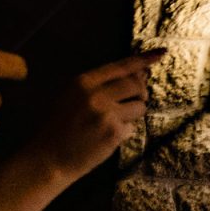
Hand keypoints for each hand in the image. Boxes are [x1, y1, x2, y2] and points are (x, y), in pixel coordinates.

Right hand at [30, 52, 159, 177]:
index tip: (161, 53)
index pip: (120, 66)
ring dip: (134, 114)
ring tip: (114, 122)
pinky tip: (107, 138)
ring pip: (140, 107)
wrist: (48, 157)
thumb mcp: (70, 96)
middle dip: (140, 93)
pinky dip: (125, 132)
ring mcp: (107, 114)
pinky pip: (133, 128)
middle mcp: (96, 94)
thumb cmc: (58, 127)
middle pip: (136, 85)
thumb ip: (99, 85)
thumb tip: (136, 75)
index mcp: (83, 82)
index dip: (143, 60)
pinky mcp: (114, 133)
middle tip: (134, 101)